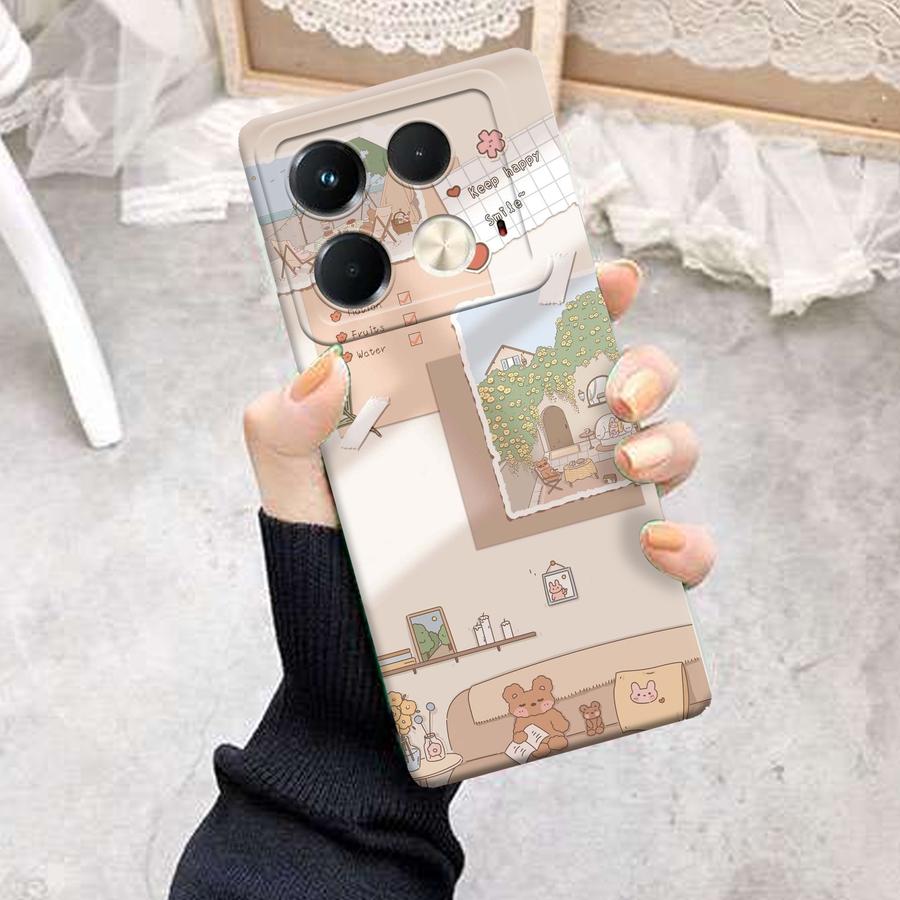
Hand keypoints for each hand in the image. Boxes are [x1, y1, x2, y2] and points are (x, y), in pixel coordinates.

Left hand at [242, 260, 715, 586]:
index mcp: (473, 419)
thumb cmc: (329, 589)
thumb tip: (321, 373)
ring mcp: (572, 519)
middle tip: (620, 389)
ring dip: (669, 444)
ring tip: (626, 463)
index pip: (538, 341)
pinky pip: (671, 556)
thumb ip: (284, 434)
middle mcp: (534, 458)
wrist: (354, 696)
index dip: (584, 299)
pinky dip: (684, 546)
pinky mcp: (598, 585)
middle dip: (646, 367)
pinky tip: (652, 547)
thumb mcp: (297, 502)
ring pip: (662, 455)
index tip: (609, 277)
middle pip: (623, 386)